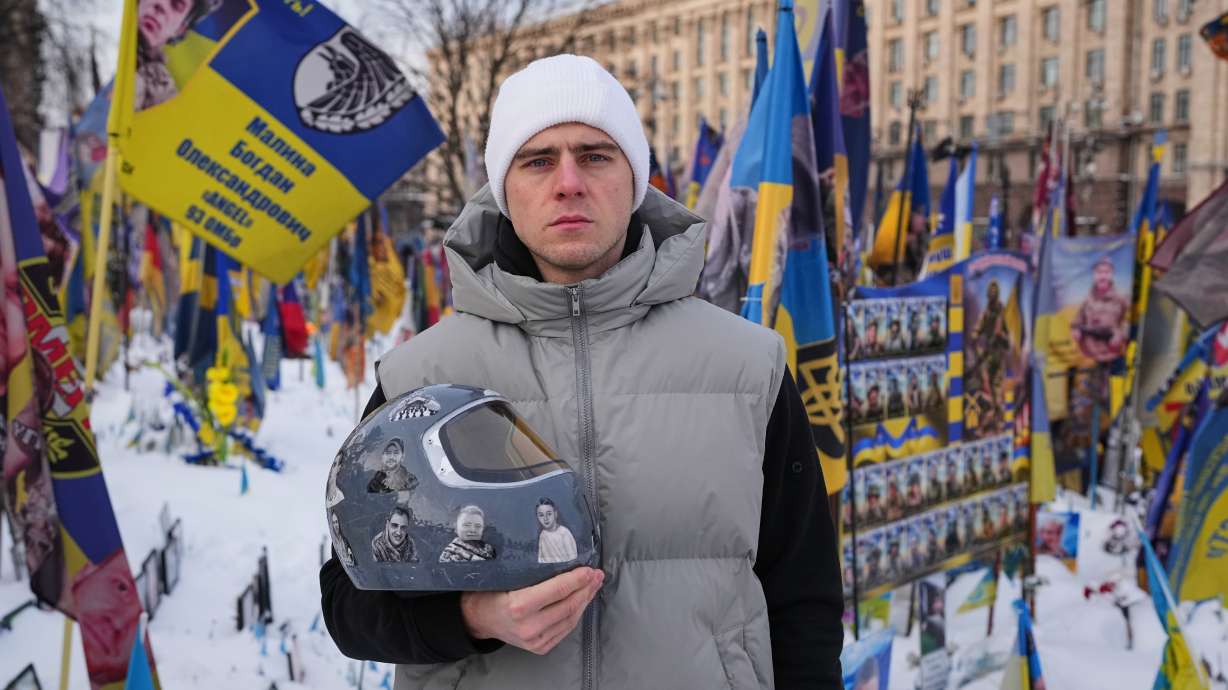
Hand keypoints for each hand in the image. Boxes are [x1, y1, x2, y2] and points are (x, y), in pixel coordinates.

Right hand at [460, 567, 603, 654]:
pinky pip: (565, 629)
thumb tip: (562, 554)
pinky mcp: (539, 647)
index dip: (577, 579)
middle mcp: (528, 626)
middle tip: (597, 574)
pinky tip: (581, 601)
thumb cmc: (491, 591)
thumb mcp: (506, 576)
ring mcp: (535, 640)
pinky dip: (576, 614)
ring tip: (593, 585)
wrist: (478, 619)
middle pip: (568, 605)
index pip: (558, 590)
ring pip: (570, 619)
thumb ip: (533, 571)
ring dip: (585, 601)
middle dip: (586, 588)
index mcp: (519, 605)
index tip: (589, 569)